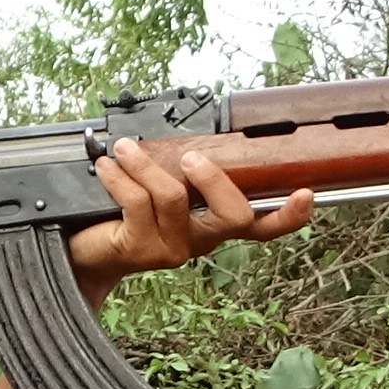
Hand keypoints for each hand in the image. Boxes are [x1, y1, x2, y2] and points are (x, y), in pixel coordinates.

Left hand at [68, 137, 314, 302]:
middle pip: (234, 217)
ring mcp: (172, 249)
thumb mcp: (159, 192)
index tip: (305, 194)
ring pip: (175, 199)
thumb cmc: (122, 216)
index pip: (261, 227)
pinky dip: (120, 177)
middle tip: (192, 157)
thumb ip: (181, 173)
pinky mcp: (140, 249)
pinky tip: (106, 168)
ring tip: (125, 148)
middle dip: (217, 180)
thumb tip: (188, 135)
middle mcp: (199, 241)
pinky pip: (137, 203)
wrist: (83, 253)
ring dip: (147, 165)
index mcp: (212, 226)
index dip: (288, 216)